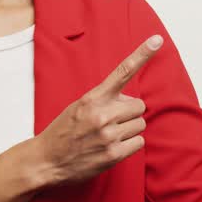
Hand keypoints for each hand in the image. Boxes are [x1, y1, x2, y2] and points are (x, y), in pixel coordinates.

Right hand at [28, 34, 162, 188]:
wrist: (45, 161)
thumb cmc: (63, 131)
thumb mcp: (78, 106)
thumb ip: (103, 99)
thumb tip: (129, 100)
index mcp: (92, 98)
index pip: (122, 72)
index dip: (142, 55)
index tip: (157, 40)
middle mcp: (102, 114)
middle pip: (139, 105)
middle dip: (129, 112)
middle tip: (111, 121)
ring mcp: (108, 135)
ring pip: (140, 124)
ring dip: (129, 130)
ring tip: (108, 136)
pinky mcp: (113, 154)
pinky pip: (139, 142)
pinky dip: (130, 145)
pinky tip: (112, 147)